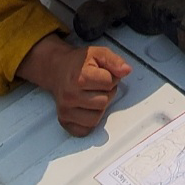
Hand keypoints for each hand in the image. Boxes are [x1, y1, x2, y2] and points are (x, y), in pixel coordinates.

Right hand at [18, 35, 132, 135]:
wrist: (58, 70)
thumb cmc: (79, 63)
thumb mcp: (98, 53)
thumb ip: (114, 61)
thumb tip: (126, 70)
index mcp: (79, 78)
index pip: (109, 83)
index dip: (112, 77)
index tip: (104, 73)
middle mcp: (70, 96)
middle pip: (104, 101)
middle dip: (106, 92)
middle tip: (98, 85)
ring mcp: (65, 110)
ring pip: (96, 118)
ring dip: (99, 108)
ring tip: (93, 95)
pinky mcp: (64, 121)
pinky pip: (85, 130)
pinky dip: (89, 122)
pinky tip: (87, 108)